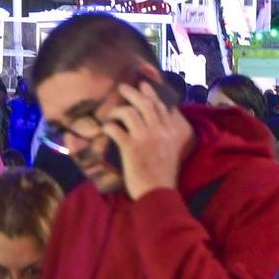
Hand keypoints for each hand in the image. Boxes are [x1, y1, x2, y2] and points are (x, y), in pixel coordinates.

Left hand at [101, 79, 193, 199]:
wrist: (159, 193)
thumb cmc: (164, 176)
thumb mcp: (173, 152)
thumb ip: (166, 137)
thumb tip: (156, 125)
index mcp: (171, 133)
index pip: (161, 107)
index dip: (151, 93)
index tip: (143, 84)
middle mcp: (159, 132)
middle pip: (145, 104)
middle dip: (132, 92)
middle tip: (122, 87)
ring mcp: (145, 139)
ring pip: (130, 113)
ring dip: (118, 111)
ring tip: (112, 115)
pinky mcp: (131, 148)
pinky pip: (116, 129)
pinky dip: (109, 127)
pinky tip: (106, 129)